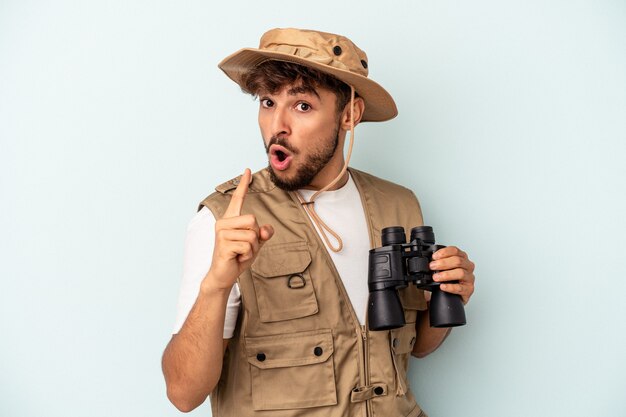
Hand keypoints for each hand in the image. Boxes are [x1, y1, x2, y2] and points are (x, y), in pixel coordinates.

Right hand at [207, 169, 273, 288]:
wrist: (224, 275)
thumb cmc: (238, 256)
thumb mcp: (255, 243)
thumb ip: (263, 234)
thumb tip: (266, 230)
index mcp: (231, 219)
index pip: (238, 198)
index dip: (243, 185)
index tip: (247, 170)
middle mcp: (223, 223)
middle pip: (253, 220)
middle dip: (255, 236)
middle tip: (244, 247)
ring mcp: (222, 233)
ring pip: (252, 235)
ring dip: (252, 248)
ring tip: (240, 253)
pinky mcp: (223, 245)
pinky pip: (247, 246)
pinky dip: (248, 255)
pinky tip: (237, 258)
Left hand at [429, 246, 474, 304]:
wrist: (452, 295)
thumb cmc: (449, 279)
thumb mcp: (445, 268)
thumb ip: (439, 262)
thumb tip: (428, 261)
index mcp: (462, 258)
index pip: (455, 251)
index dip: (444, 252)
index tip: (434, 257)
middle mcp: (467, 266)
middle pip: (458, 261)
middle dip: (443, 263)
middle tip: (432, 266)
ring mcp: (469, 278)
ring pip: (460, 273)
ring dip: (446, 274)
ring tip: (436, 277)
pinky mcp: (468, 289)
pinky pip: (460, 288)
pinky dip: (450, 287)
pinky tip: (443, 286)